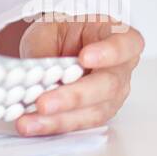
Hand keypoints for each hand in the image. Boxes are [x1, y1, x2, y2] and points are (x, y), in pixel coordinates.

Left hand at [14, 14, 143, 136]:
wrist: (57, 47)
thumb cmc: (62, 33)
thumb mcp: (50, 29)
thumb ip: (46, 49)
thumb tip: (33, 76)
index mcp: (118, 36)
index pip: (125, 44)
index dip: (109, 53)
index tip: (84, 57)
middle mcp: (120, 69)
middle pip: (108, 86)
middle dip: (74, 97)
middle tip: (45, 102)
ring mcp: (112, 95)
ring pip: (94, 111)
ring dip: (60, 119)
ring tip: (31, 121)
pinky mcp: (96, 113)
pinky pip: (79, 123)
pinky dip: (53, 126)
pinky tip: (33, 125)